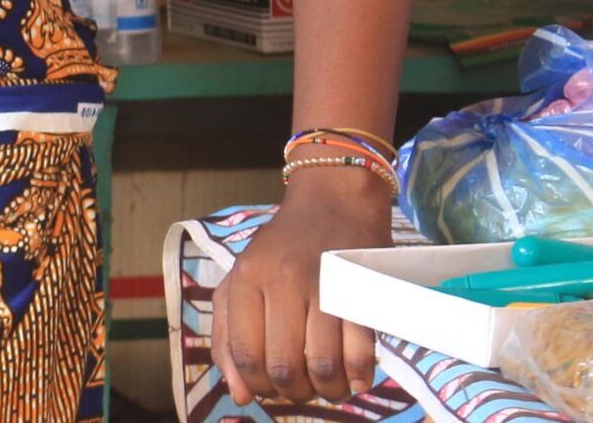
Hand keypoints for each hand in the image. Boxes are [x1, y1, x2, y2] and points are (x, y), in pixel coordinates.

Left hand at [213, 171, 391, 406]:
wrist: (333, 200)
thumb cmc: (283, 246)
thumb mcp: (242, 278)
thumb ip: (230, 335)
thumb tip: (239, 393)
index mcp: (248, 277)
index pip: (245, 352)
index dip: (255, 384)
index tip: (266, 390)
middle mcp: (283, 281)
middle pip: (284, 365)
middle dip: (292, 392)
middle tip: (299, 390)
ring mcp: (325, 286)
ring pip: (323, 366)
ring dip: (326, 390)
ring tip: (326, 387)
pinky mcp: (363, 292)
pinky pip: (361, 352)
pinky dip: (359, 377)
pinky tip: (354, 379)